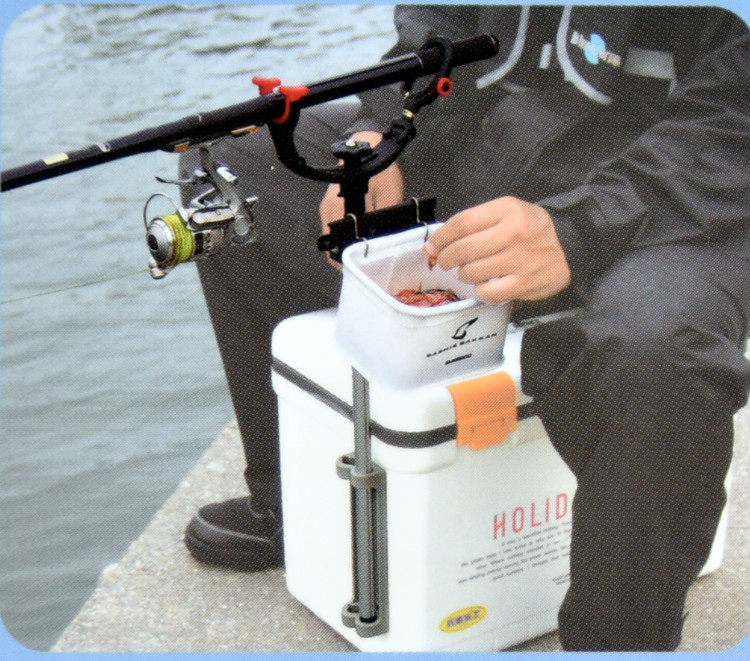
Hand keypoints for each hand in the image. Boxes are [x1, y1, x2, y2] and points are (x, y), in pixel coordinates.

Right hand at [319, 131, 403, 269]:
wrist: (370, 145)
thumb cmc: (379, 167)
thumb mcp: (390, 196)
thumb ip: (385, 221)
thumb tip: (380, 244)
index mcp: (337, 208)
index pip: (332, 245)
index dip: (342, 262)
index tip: (355, 270)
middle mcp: (328, 208)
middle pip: (331, 243)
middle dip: (345, 257)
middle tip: (364, 266)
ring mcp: (328, 205)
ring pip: (333, 235)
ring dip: (345, 246)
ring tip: (364, 254)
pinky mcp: (333, 202)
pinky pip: (336, 225)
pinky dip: (346, 235)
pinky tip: (361, 238)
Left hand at [425, 196, 571, 301]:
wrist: (570, 246)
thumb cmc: (529, 230)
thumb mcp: (506, 213)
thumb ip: (473, 224)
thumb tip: (435, 245)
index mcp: (506, 210)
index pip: (461, 224)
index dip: (440, 238)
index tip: (432, 247)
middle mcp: (514, 232)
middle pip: (463, 250)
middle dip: (446, 258)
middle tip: (445, 262)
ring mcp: (520, 259)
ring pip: (472, 272)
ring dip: (464, 274)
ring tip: (470, 271)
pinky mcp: (525, 283)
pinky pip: (487, 292)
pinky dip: (481, 291)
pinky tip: (486, 284)